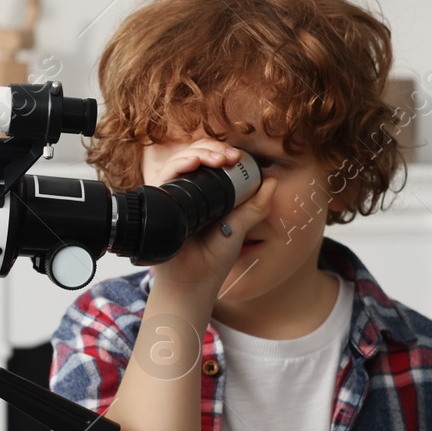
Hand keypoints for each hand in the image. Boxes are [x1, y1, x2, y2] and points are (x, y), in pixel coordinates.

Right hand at [144, 138, 276, 302]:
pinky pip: (165, 175)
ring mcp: (171, 195)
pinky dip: (179, 163)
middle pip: (194, 155)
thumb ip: (255, 207)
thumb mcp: (240, 228)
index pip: (209, 161)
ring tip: (219, 159)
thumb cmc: (213, 260)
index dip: (222, 153)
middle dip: (212, 149)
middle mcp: (186, 192)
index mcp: (205, 195)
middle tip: (230, 156)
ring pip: (180, 159)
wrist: (195, 282)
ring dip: (200, 152)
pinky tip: (195, 163)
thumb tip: (272, 182)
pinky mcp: (159, 201)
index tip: (237, 157)